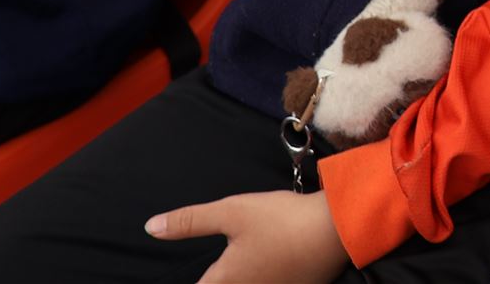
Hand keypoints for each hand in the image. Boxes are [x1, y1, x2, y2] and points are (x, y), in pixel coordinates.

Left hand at [145, 190, 349, 283]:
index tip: (185, 276)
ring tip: (235, 269)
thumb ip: (190, 222)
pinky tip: (266, 268)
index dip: (191, 281)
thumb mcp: (233, 211)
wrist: (338, 230)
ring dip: (238, 279)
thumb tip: (151, 228)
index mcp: (225, 280)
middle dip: (214, 279)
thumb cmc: (282, 220)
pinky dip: (262, 280)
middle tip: (213, 269)